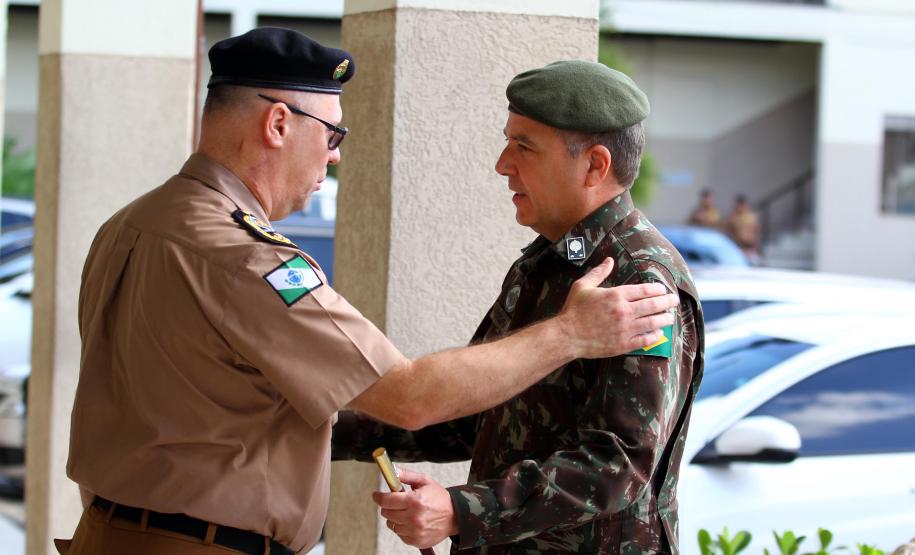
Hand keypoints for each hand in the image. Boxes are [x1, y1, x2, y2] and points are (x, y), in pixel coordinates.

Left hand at [372, 469, 457, 548]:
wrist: (455, 517)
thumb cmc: (440, 499)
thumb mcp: (425, 482)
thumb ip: (407, 476)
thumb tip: (393, 471)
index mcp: (415, 501)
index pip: (387, 500)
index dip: (379, 497)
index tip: (376, 495)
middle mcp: (413, 517)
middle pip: (386, 513)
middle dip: (388, 506)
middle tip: (397, 502)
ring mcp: (414, 531)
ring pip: (391, 524)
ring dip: (395, 518)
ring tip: (407, 512)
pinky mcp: (416, 541)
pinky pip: (399, 534)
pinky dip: (402, 528)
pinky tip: (411, 521)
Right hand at [558, 257, 678, 358]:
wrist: (567, 336)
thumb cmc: (573, 310)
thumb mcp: (583, 286)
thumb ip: (599, 272)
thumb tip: (609, 260)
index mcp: (616, 295)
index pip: (646, 290)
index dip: (658, 289)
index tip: (663, 289)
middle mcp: (624, 311)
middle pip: (654, 305)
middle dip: (668, 302)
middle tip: (674, 300)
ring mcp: (625, 329)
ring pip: (654, 322)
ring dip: (665, 319)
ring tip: (670, 317)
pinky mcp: (624, 344)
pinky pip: (645, 340)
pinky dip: (655, 336)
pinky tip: (659, 333)